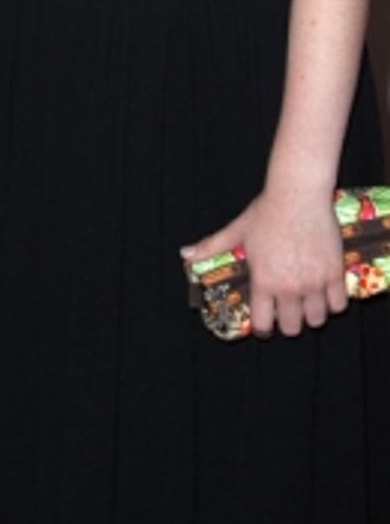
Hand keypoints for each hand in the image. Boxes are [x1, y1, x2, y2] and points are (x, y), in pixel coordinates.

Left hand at [182, 188, 346, 337]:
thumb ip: (212, 247)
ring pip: (316, 320)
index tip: (264, 326)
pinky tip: (325, 292)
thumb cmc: (266, 212)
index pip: (263, 325)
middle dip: (288, 323)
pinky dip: (333, 302)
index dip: (263, 329)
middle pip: (292, 328)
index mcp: (263, 281)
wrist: (298, 194)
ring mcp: (313, 282)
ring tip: (306, 302)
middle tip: (286, 311)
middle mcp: (288, 287)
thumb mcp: (237, 231)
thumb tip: (185, 254)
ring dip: (311, 314)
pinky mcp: (334, 274)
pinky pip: (338, 304)